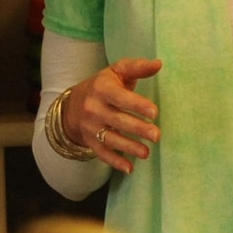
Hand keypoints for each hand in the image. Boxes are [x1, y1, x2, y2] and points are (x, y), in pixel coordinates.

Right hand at [62, 58, 161, 173]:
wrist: (73, 104)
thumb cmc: (104, 85)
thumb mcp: (117, 72)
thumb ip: (137, 68)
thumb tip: (159, 64)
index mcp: (101, 88)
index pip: (120, 97)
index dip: (137, 105)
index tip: (154, 113)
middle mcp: (93, 108)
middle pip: (117, 120)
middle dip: (138, 129)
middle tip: (157, 136)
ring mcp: (90, 126)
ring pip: (110, 139)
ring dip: (129, 147)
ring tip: (146, 153)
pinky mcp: (90, 140)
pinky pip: (102, 153)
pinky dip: (115, 161)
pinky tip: (130, 168)